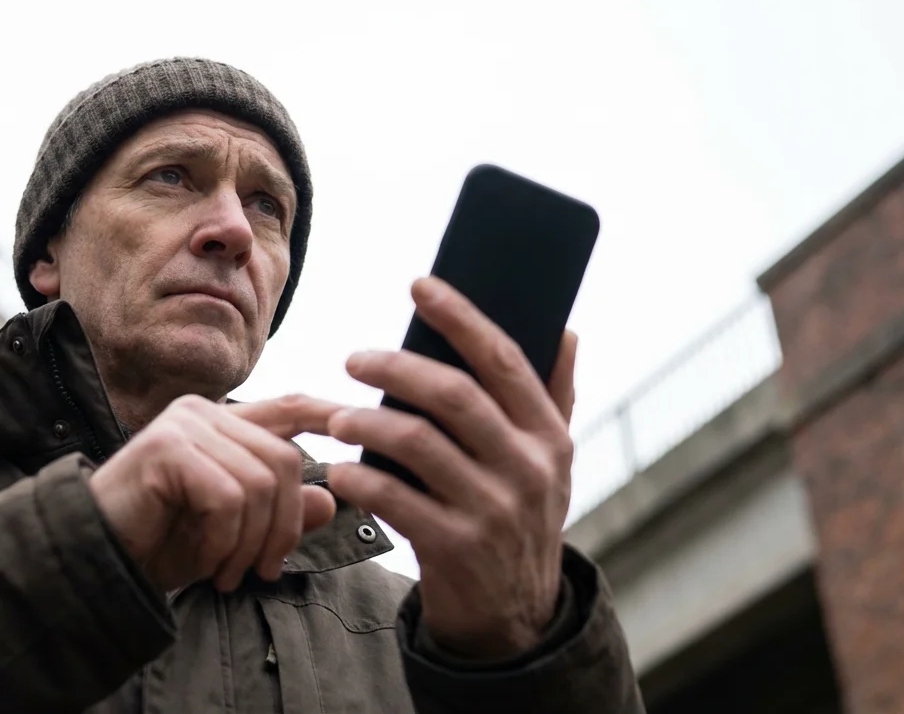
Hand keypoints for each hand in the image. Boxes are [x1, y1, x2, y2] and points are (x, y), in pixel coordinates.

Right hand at [90, 394, 341, 592]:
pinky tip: (205, 563)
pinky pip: (226, 498)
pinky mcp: (167, 448)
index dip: (330, 414)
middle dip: (283, 528)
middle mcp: (205, 413)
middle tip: (261, 572)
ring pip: (259, 484)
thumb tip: (330, 499)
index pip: (290, 407)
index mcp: (223, 423)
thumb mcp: (233, 534)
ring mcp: (184, 425)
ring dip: (250, 543)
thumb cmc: (159, 544)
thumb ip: (278, 512)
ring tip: (228, 575)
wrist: (95, 561)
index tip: (359, 427)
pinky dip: (222, 542)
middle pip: (285, 461)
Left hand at [326, 276, 577, 659]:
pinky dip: (360, 480)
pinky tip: (339, 471)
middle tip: (355, 358)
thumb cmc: (519, 518)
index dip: (460, 316)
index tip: (420, 285)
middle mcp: (528, 467)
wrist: (516, 619)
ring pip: (418, 443)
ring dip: (367, 423)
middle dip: (396, 367)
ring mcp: (494, 509)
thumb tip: (565, 328)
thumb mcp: (551, 462)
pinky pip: (395, 500)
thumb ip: (555, 395)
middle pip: (454, 395)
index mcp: (549, 434)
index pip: (503, 359)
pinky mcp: (456, 547)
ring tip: (338, 419)